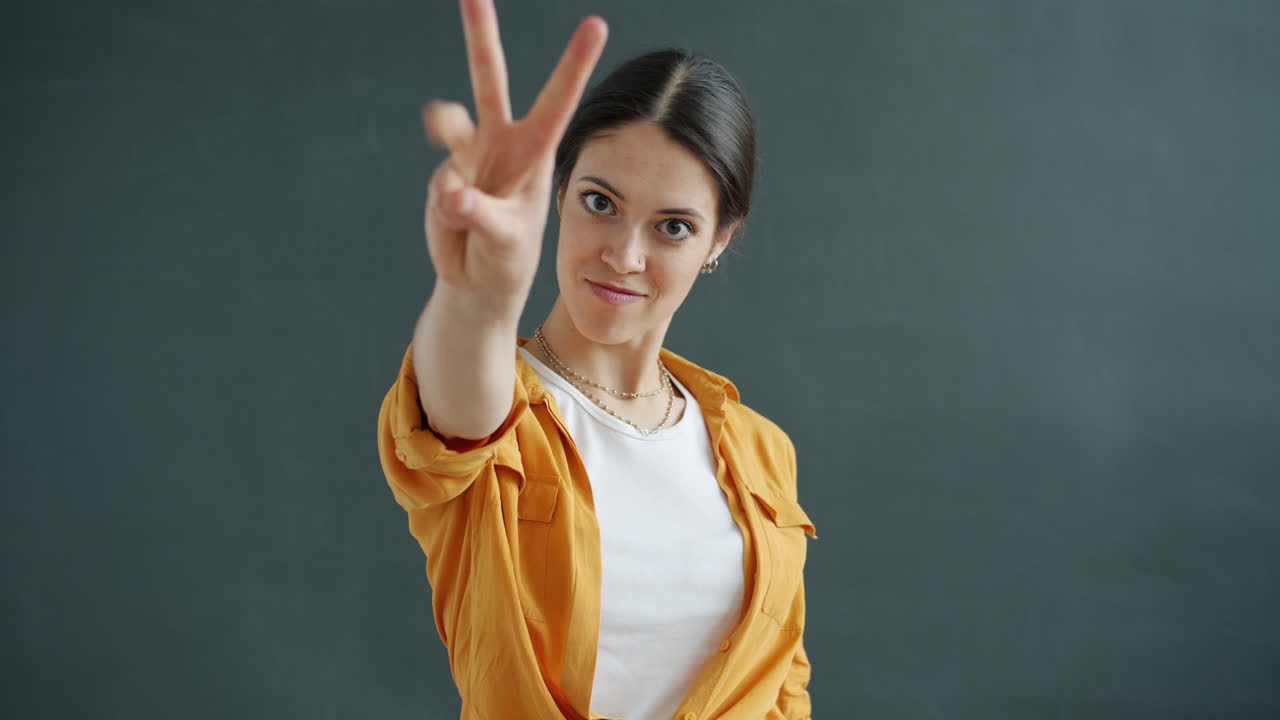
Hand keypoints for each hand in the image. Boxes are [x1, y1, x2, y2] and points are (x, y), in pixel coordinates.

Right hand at [422, 0, 606, 307]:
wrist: (477, 279)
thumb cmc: (508, 258)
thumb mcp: (504, 240)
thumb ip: (478, 213)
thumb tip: (448, 190)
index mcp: (536, 150)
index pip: (558, 99)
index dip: (574, 63)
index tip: (595, 25)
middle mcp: (501, 142)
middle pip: (488, 77)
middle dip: (480, 34)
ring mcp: (469, 154)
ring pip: (449, 124)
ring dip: (448, 141)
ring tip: (458, 200)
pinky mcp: (442, 173)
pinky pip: (438, 179)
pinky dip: (443, 206)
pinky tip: (455, 220)